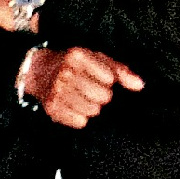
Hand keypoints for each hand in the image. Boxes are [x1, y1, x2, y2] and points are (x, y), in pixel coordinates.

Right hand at [22, 44, 142, 127]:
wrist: (39, 71)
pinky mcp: (52, 108)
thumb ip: (120, 71)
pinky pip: (80, 122)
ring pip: (93, 111)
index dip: (107, 80)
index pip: (109, 78)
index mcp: (78, 56)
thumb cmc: (74, 65)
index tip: (99, 78)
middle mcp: (66, 73)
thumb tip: (140, 85)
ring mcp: (57, 91)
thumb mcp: (97, 59)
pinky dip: (80, 117)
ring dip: (91, 107)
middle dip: (101, 95)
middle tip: (90, 90)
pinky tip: (73, 107)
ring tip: (82, 98)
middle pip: (103, 97)